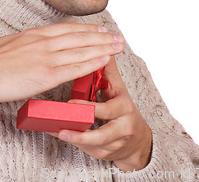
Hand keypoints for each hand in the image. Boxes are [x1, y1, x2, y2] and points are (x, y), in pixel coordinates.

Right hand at [0, 3, 123, 103]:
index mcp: (32, 34)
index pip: (65, 29)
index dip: (84, 30)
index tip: (98, 30)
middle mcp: (43, 42)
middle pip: (78, 38)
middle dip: (100, 38)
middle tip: (117, 38)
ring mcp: (47, 57)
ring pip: (81, 51)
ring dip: (103, 48)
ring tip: (119, 47)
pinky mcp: (47, 75)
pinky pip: (75, 68)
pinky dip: (92, 63)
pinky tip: (105, 60)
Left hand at [52, 56, 151, 171]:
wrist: (137, 139)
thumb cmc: (122, 107)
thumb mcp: (117, 87)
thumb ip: (108, 69)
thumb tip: (104, 45)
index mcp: (124, 106)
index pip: (107, 109)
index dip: (88, 107)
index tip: (70, 103)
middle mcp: (123, 126)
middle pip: (102, 132)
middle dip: (82, 129)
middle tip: (62, 124)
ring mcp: (116, 143)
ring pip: (95, 144)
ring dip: (77, 139)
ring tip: (61, 133)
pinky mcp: (108, 154)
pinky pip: (91, 150)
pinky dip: (76, 144)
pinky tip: (62, 136)